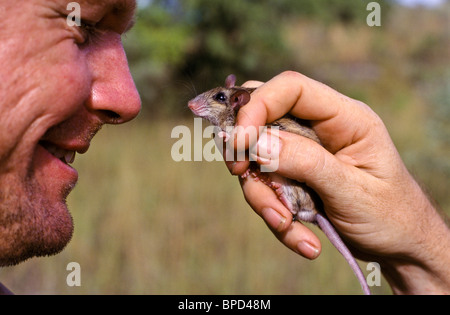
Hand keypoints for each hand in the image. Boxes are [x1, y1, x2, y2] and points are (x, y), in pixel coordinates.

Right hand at [227, 71, 449, 293]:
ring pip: (257, 159)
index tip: (239, 142)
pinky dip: (274, 215)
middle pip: (264, 118)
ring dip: (264, 196)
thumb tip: (257, 143)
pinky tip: (304, 241)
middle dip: (247, 150)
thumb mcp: (352, 191)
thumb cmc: (391, 216)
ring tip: (287, 226)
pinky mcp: (293, 178)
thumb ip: (306, 163)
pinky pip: (266, 188)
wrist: (400, 247)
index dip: (258, 105)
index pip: (291, 89)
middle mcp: (320, 130)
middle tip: (241, 174)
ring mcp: (304, 154)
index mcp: (345, 118)